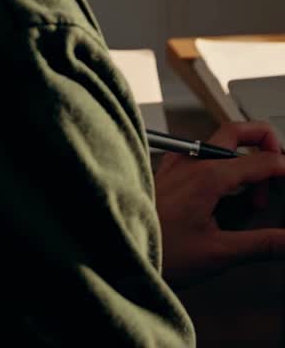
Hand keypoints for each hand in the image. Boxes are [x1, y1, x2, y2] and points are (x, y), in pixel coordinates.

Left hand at [154, 120, 284, 287]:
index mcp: (208, 175)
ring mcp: (178, 162)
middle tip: (279, 172)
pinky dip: (223, 166)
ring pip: (220, 142)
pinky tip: (225, 196)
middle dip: (265, 144)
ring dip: (244, 159)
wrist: (118, 249)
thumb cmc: (160, 252)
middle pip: (237, 131)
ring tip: (253, 198)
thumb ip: (260, 244)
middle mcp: (192, 160)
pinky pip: (202, 155)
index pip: (262, 160)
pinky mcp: (169, 171)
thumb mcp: (218, 254)